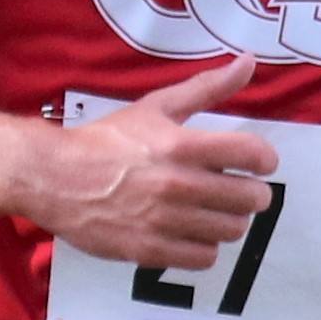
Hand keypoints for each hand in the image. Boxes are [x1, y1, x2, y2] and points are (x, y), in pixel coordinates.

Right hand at [30, 57, 278, 268]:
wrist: (55, 178)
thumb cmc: (108, 140)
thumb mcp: (156, 106)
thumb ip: (207, 88)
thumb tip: (249, 62)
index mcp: (182, 145)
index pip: (252, 154)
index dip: (265, 160)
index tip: (258, 163)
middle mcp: (177, 184)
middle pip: (250, 199)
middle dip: (251, 193)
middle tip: (238, 190)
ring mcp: (164, 221)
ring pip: (231, 231)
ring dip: (228, 221)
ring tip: (211, 211)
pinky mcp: (150, 250)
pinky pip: (204, 258)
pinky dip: (204, 246)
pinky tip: (191, 233)